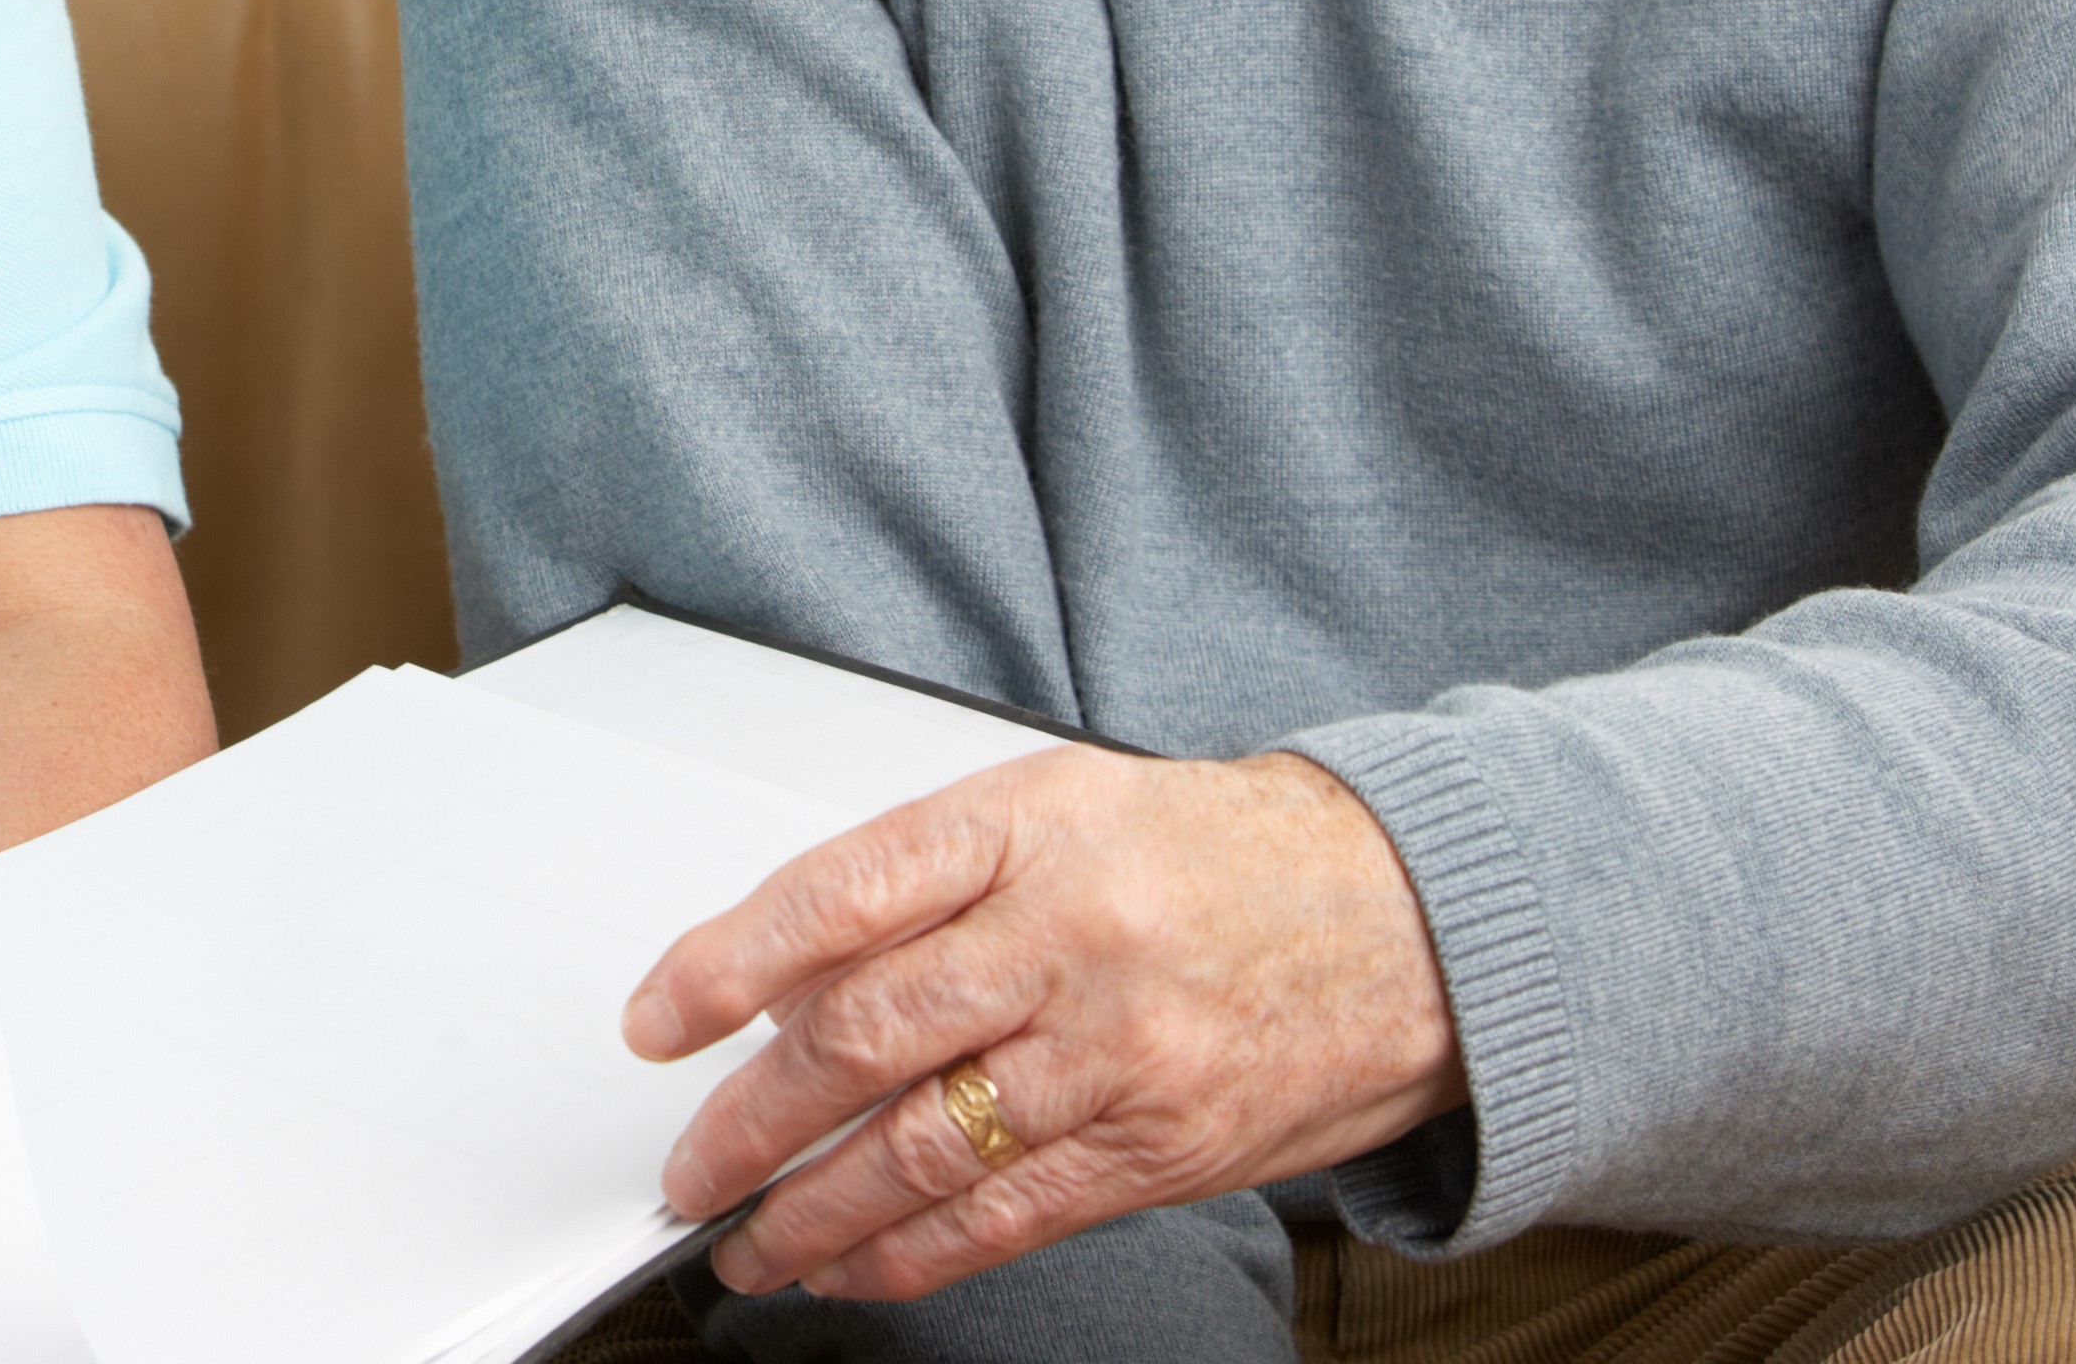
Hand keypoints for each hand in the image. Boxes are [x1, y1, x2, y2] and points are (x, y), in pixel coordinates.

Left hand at [621, 746, 1459, 1301]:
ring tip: (747, 1243)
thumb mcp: (1065, 809)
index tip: (661, 1019)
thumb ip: (932, 885)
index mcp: (1028, 826)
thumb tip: (788, 979)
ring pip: (924, 1146)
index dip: (729, 961)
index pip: (842, 893)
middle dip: (753, 1119)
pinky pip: (1007, 1215)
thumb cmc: (1223, 855)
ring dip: (813, 1211)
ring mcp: (1118, 1049)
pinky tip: (852, 1267)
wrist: (1415, 918)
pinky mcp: (1161, 1148)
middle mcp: (1068, 936)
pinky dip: (912, 1254)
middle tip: (689, 1167)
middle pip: (867, 1036)